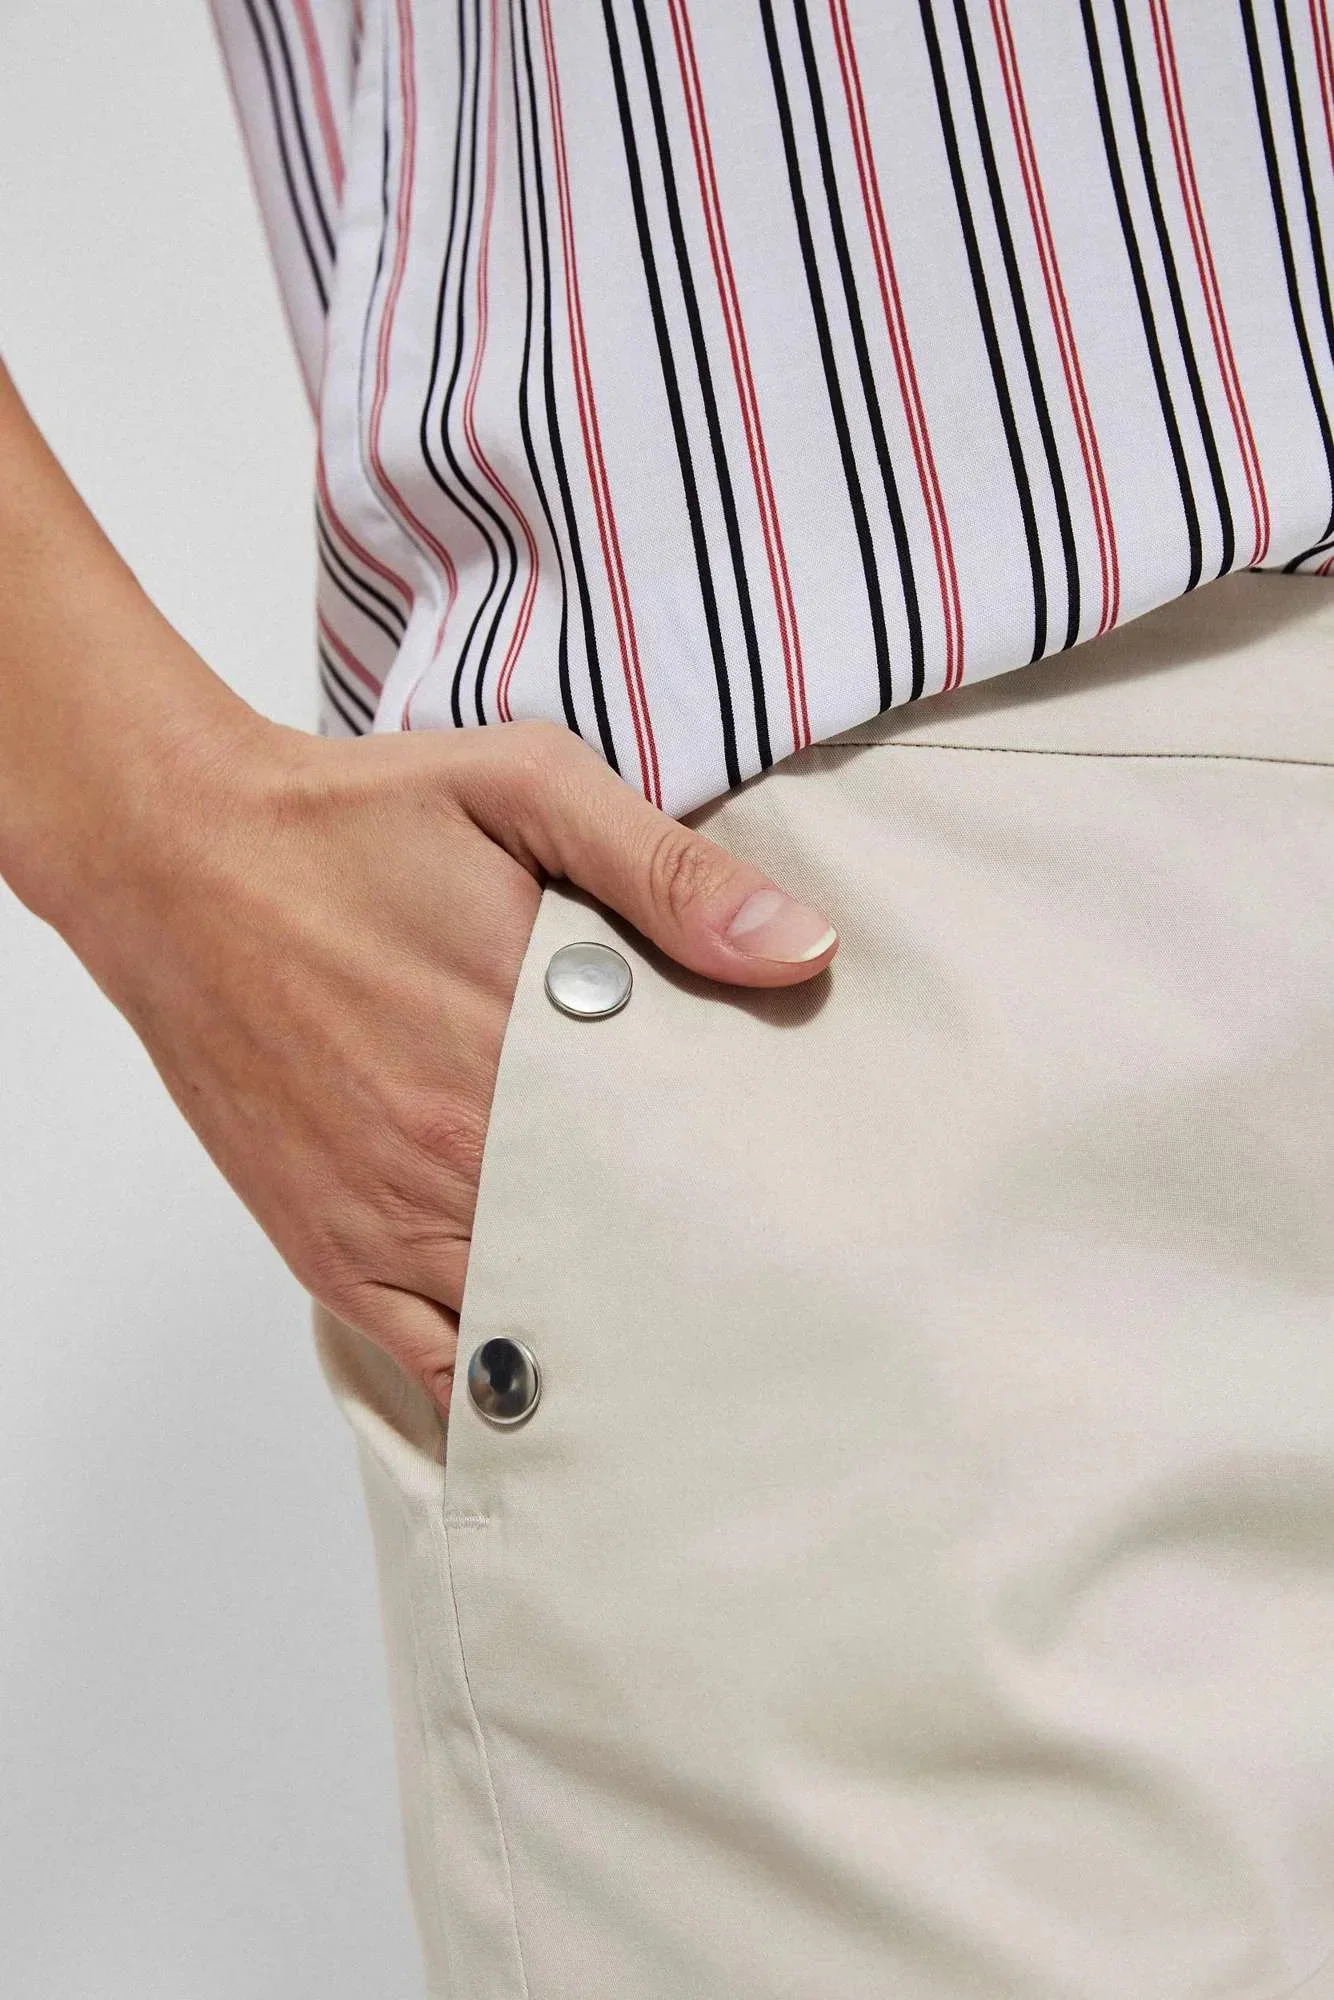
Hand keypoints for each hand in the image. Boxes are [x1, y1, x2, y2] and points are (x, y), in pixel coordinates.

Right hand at [70, 712, 837, 1418]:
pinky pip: (433, 1364)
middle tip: (776, 1297)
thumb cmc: (352, 820)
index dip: (755, 1199)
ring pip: (537, 1330)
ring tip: (695, 1359)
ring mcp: (389, 1219)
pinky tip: (564, 1400)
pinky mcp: (330, 1249)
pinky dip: (502, 1389)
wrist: (178, 857)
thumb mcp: (525, 788)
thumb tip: (801, 948)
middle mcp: (460, 1154)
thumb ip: (665, 873)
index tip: (811, 1216)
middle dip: (699, 1280)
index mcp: (528, 1045)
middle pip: (622, 1261)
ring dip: (614, 1344)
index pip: (685, 1165)